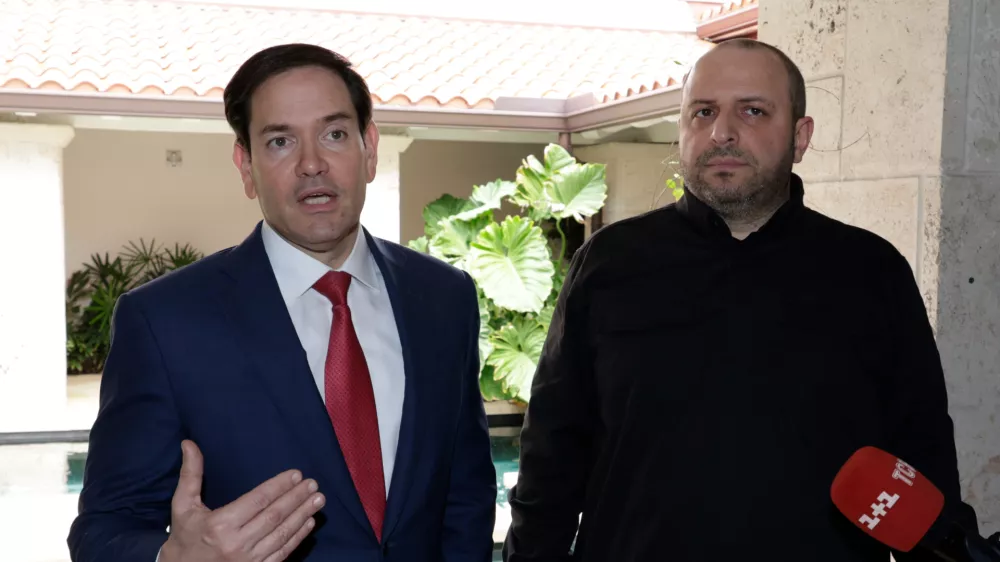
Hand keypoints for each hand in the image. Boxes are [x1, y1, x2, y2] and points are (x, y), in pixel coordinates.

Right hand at [160, 440, 324, 561]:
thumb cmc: (185, 537)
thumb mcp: (183, 505)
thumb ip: (190, 475)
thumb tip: (189, 444)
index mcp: (220, 525)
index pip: (257, 501)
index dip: (278, 486)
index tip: (296, 474)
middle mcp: (236, 544)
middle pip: (274, 516)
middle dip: (296, 498)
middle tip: (313, 484)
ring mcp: (248, 561)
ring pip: (282, 535)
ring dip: (302, 515)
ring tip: (318, 500)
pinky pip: (282, 553)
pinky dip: (297, 538)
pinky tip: (308, 523)